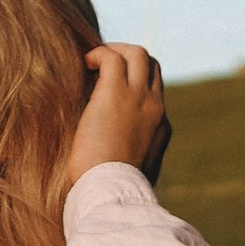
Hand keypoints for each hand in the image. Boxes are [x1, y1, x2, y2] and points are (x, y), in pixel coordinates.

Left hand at [66, 40, 169, 194]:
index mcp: (160, 129)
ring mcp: (139, 98)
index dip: (134, 85)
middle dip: (129, 58)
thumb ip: (129, 166)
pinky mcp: (116, 93)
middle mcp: (155, 108)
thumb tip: (114, 169)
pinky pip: (112, 58)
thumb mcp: (131, 179)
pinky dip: (98, 54)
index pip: (154, 94)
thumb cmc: (113, 193)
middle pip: (151, 66)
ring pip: (137, 54)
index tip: (111, 88)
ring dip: (115, 50)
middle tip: (102, 65)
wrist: (111, 194)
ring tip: (92, 61)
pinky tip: (84, 64)